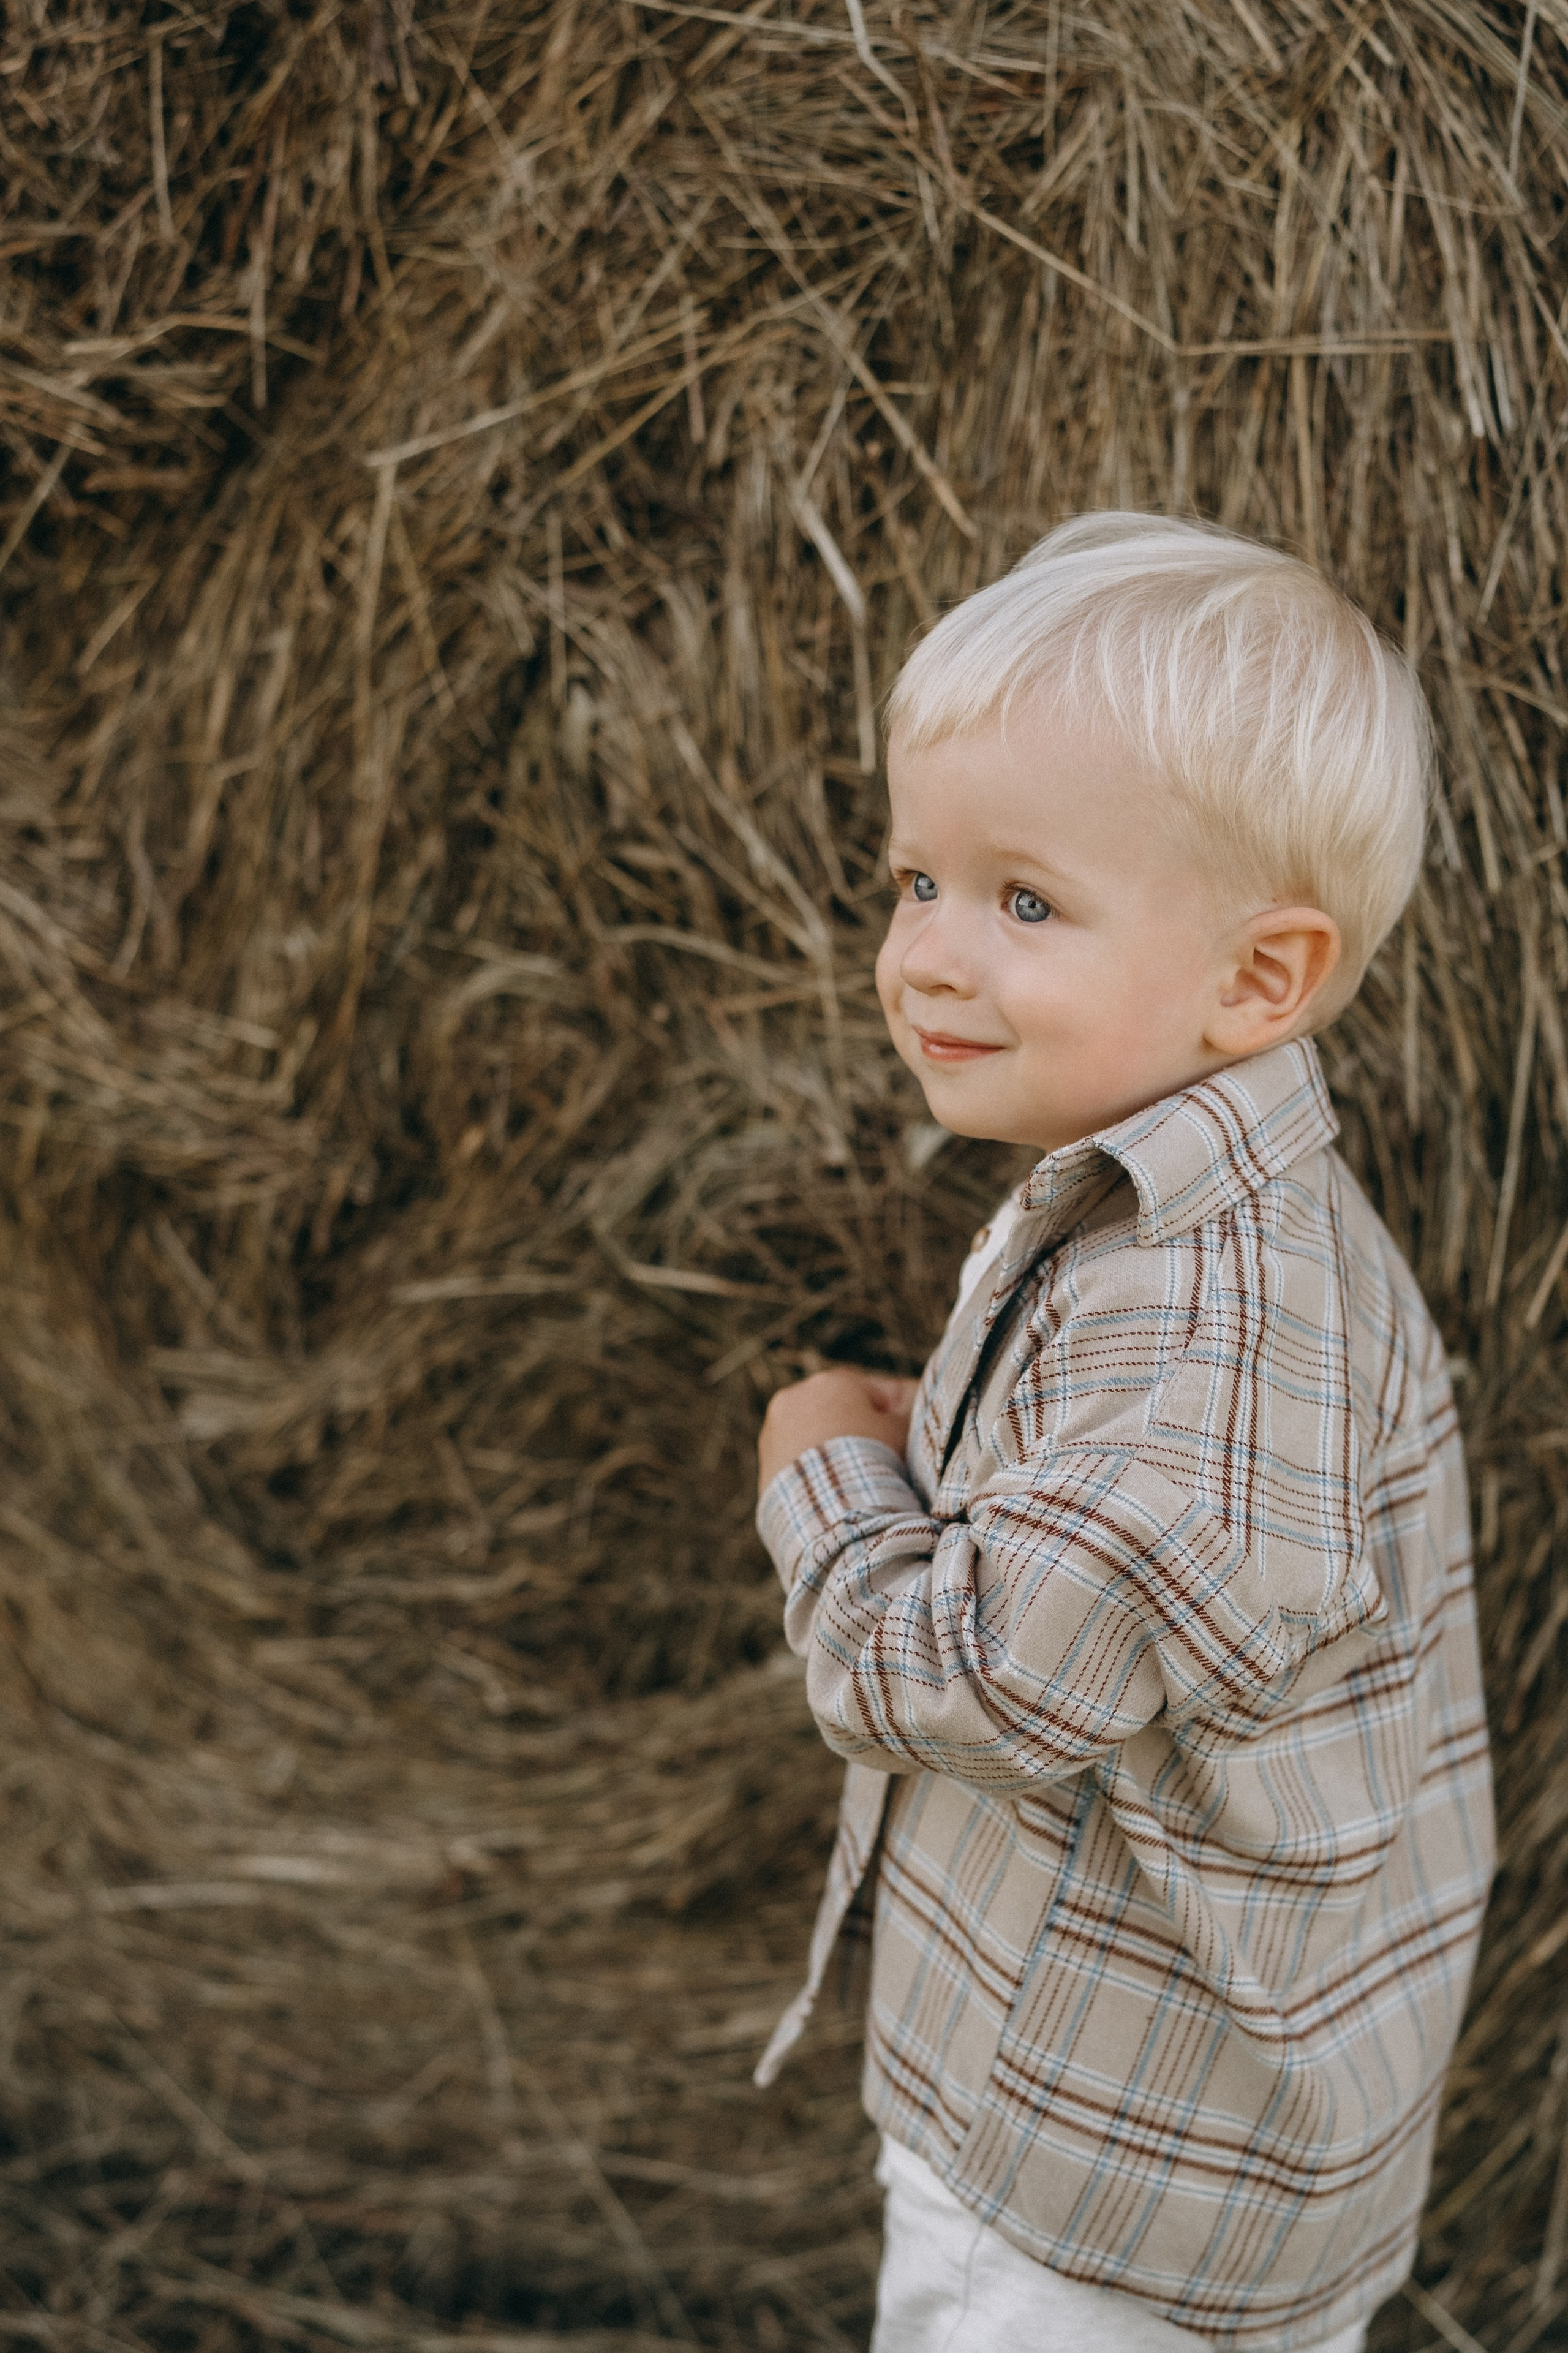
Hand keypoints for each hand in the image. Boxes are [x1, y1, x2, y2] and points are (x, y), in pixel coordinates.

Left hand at [758, 1368, 917, 1493]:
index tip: (899, 1439)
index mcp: (831, 1381)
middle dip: (853, 1432)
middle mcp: (795, 1398)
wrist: (831, 1505)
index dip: (889, 1415)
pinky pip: (796, 1465)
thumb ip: (903, 1415)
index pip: (869, 1391)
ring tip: (851, 1481)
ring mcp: (773, 1432)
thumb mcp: (901, 1430)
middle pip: (834, 1413)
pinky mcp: (764, 1465)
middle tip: (875, 1461)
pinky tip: (830, 1494)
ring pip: (811, 1438)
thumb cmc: (871, 1458)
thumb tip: (903, 1414)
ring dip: (829, 1453)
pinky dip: (811, 1474)